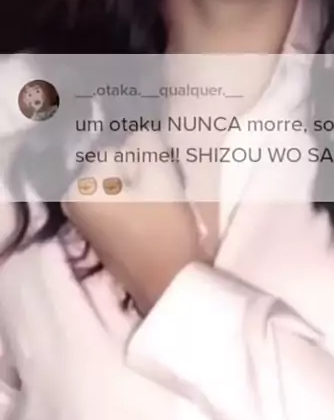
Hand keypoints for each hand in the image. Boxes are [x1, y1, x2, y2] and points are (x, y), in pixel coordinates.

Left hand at [62, 133, 211, 314]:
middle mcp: (73, 204)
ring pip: (120, 181)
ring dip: (142, 183)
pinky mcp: (103, 234)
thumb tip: (140, 135)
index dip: (145, 156)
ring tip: (162, 200)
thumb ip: (145, 141)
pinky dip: (138, 200)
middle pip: (115, 163)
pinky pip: (121, 200)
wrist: (173, 285)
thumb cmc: (165, 229)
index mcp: (79, 187)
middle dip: (140, 167)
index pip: (117, 147)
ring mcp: (86, 221)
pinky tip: (157, 213)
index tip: (160, 173)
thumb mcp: (161, 174)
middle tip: (162, 186)